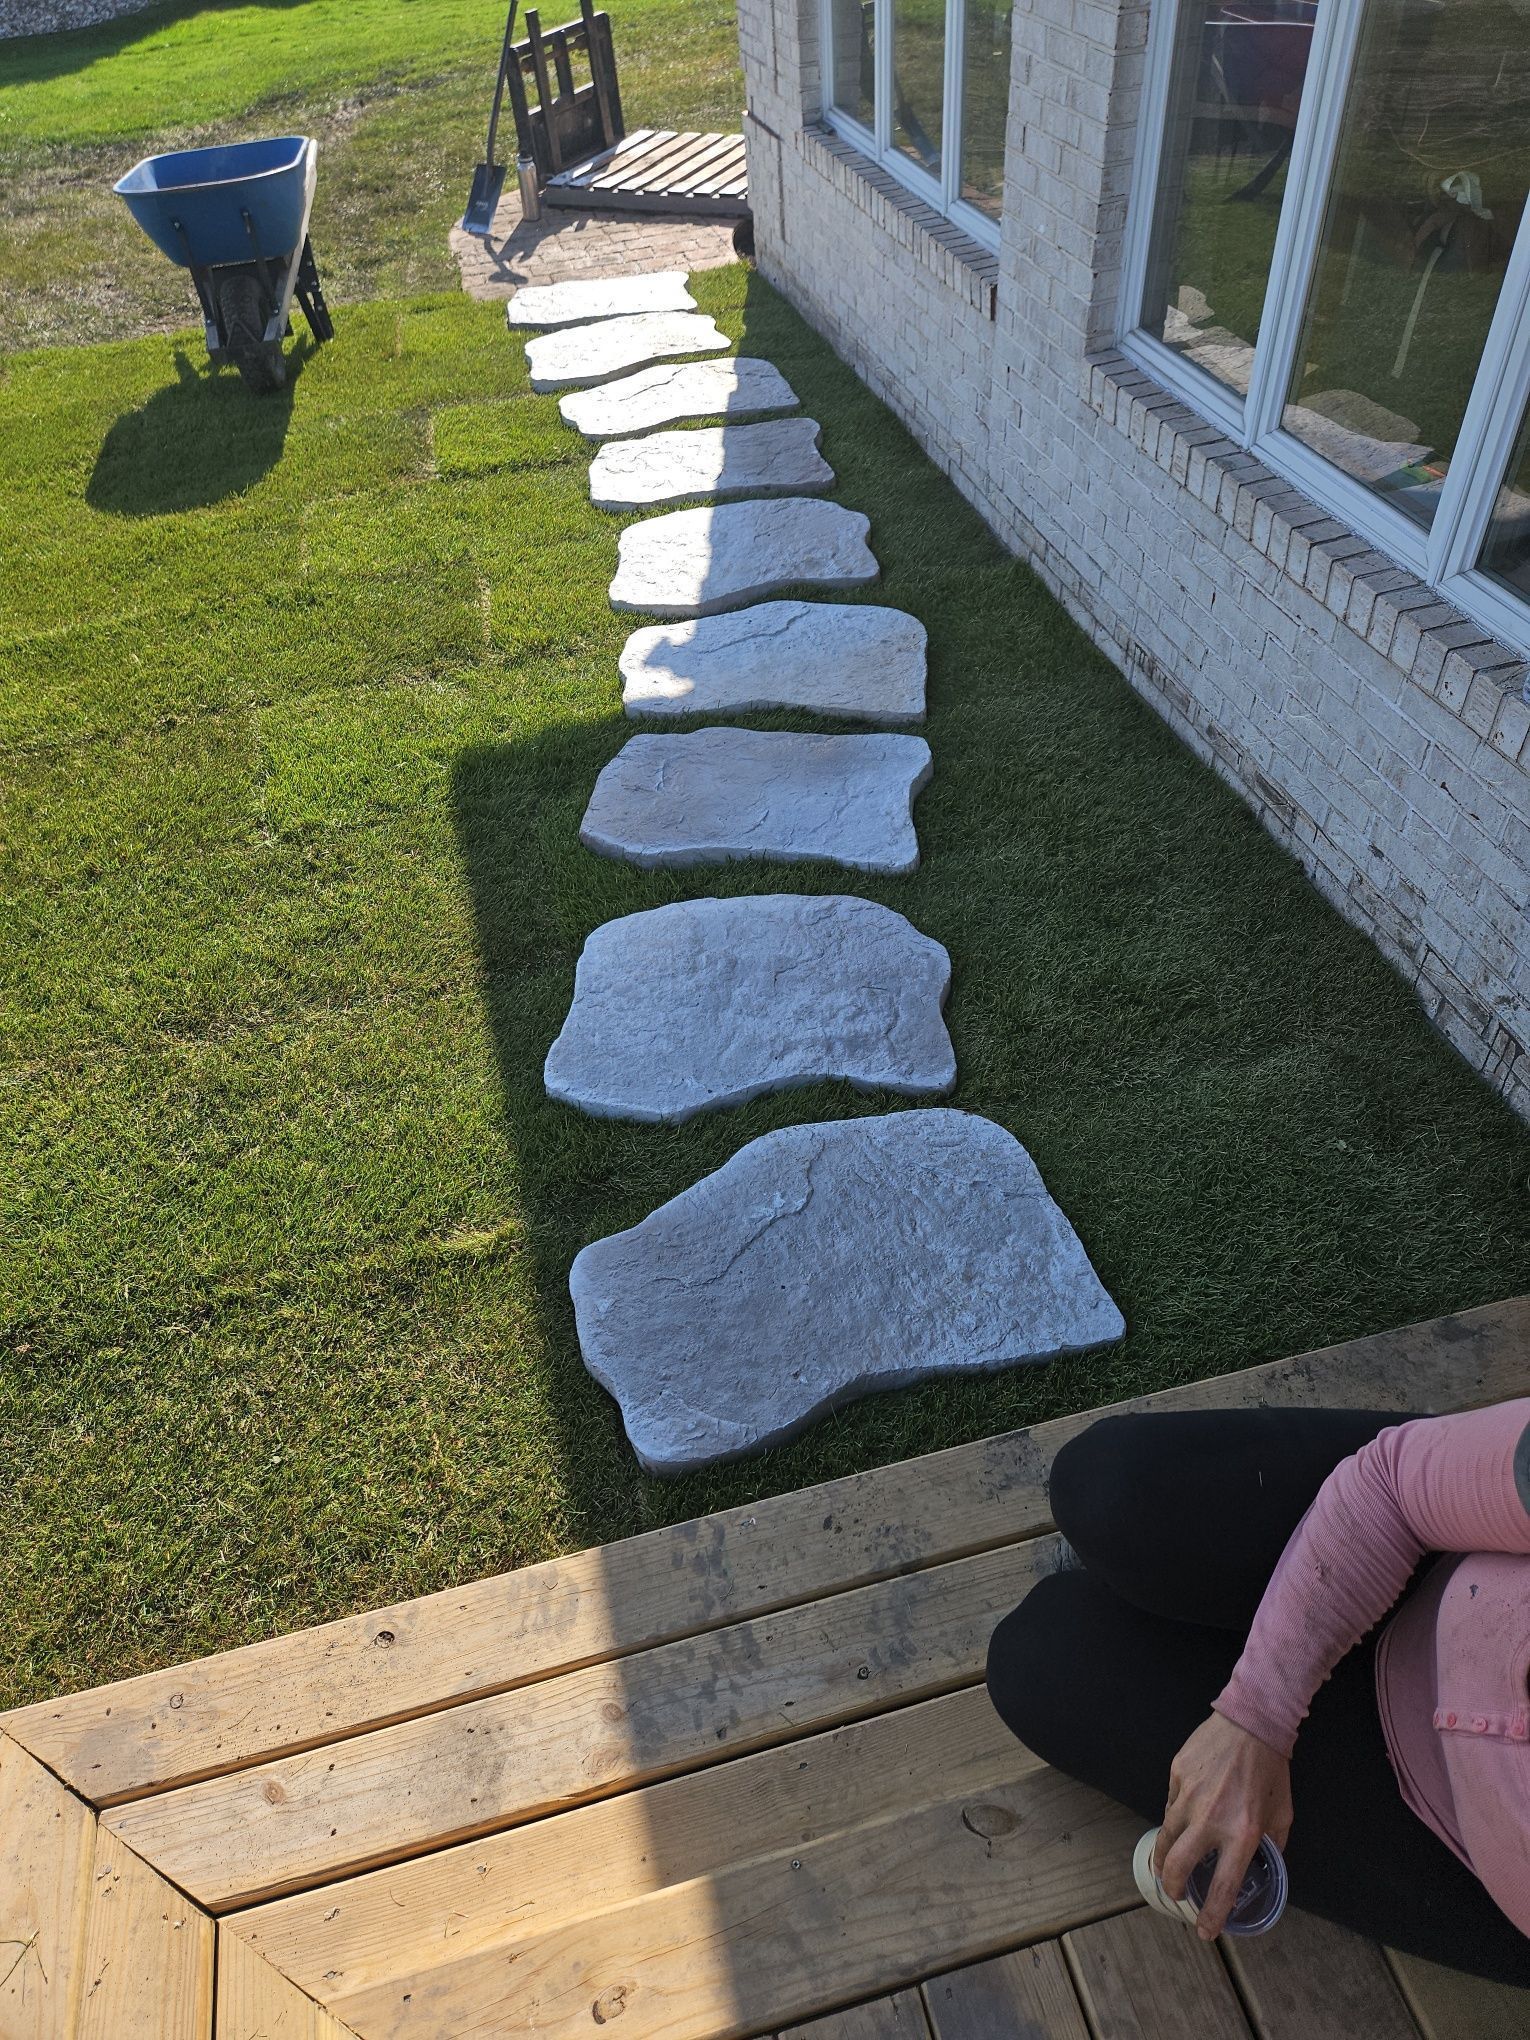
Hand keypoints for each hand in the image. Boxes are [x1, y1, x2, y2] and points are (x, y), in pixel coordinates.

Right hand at [1153, 1712, 1292, 1939]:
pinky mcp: (1176, 1774)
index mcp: (1242, 1834)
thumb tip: (1264, 1865)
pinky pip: (1170, 1803)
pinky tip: (1181, 1817)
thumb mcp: (1282, 1815)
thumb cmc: (1271, 1772)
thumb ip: (1272, 1844)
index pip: (1223, 1886)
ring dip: (1163, 1857)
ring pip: (1166, 1835)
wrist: (1252, 1722)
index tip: (1205, 1931)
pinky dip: (1174, 1816)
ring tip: (1164, 1866)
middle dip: (1172, 1887)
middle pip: (1178, 1864)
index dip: (1211, 1914)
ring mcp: (1189, 1795)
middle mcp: (1210, 1819)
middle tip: (1174, 1894)